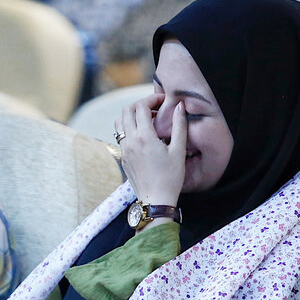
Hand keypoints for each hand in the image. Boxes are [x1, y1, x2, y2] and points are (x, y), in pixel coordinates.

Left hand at [115, 93, 185, 207]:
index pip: (141, 107)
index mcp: (144, 137)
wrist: (156, 200)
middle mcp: (130, 141)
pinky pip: (120, 136)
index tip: (163, 101)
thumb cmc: (170, 177)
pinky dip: (129, 128)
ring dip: (131, 116)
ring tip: (147, 120)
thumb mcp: (179, 150)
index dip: (152, 99)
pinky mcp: (123, 157)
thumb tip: (180, 106)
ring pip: (119, 122)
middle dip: (140, 104)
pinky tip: (143, 135)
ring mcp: (124, 149)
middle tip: (155, 108)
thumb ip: (179, 126)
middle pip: (126, 110)